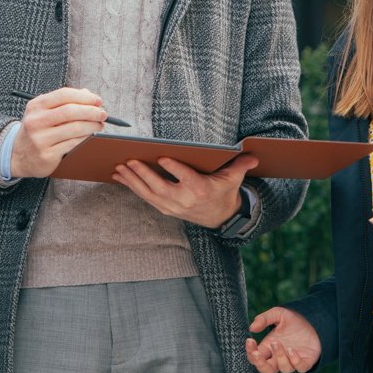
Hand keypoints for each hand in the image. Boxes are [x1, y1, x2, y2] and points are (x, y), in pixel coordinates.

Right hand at [9, 87, 109, 178]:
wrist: (18, 156)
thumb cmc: (37, 130)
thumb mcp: (44, 112)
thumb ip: (64, 101)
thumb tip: (89, 95)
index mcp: (36, 106)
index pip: (63, 95)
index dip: (84, 97)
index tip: (98, 100)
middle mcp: (36, 121)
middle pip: (70, 111)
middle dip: (91, 111)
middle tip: (103, 113)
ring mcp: (40, 139)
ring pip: (74, 128)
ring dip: (92, 126)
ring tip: (99, 124)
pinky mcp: (47, 155)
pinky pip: (72, 144)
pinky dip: (85, 138)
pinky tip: (90, 136)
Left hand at [112, 154, 256, 228]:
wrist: (220, 218)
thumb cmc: (224, 191)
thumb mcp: (234, 178)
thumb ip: (241, 165)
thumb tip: (254, 154)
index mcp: (200, 189)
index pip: (185, 178)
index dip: (173, 168)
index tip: (162, 157)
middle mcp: (184, 200)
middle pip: (160, 187)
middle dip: (143, 174)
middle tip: (129, 160)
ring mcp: (173, 206)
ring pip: (149, 193)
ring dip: (132, 181)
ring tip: (118, 168)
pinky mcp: (165, 209)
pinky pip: (145, 197)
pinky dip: (132, 187)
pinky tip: (120, 177)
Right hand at [245, 306, 321, 372]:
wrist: (313, 321)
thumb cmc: (292, 320)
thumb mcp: (278, 314)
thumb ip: (264, 319)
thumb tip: (251, 328)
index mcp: (269, 347)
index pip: (255, 357)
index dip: (250, 352)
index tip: (250, 340)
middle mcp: (279, 357)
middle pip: (266, 370)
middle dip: (260, 364)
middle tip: (257, 353)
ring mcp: (292, 361)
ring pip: (283, 368)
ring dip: (279, 357)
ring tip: (277, 342)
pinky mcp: (305, 362)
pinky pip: (300, 368)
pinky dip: (295, 360)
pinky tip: (291, 350)